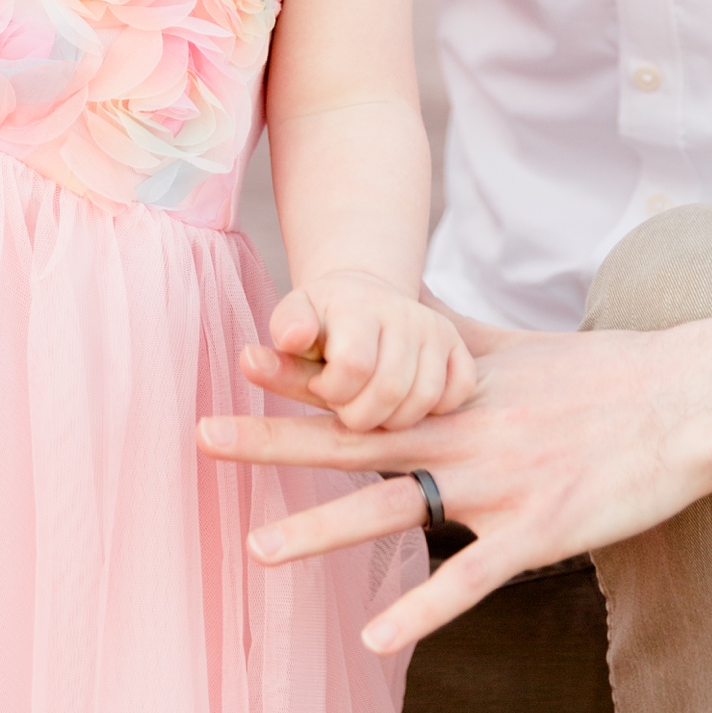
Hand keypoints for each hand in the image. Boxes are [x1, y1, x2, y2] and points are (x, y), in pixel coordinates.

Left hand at [198, 316, 711, 655]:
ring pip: (392, 510)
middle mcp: (463, 432)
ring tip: (256, 551)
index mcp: (457, 390)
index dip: (302, 374)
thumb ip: (458, 335)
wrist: (687, 401)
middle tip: (203, 438)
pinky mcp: (537, 533)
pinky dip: (420, 607)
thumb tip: (414, 308)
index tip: (239, 360)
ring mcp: (496, 484)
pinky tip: (372, 638)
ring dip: (320, 530)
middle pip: (352, 439)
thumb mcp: (520, 345)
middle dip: (276, 440)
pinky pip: (468, 578)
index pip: (364, 380)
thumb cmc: (605, 375)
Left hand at [267, 269, 475, 429]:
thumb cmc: (319, 319)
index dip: (334, 392)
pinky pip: (454, 397)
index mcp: (358, 305)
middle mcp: (404, 315)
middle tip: (346, 406)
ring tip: (370, 406)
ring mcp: (436, 331)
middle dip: (360, 414)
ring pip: (423, 402)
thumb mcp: (294, 320)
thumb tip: (251, 358)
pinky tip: (405, 402)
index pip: (353, 366)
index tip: (323, 389)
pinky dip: (430, 410)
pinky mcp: (460, 349)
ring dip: (392, 420)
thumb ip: (281, 341)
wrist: (362, 292)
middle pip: (389, 391)